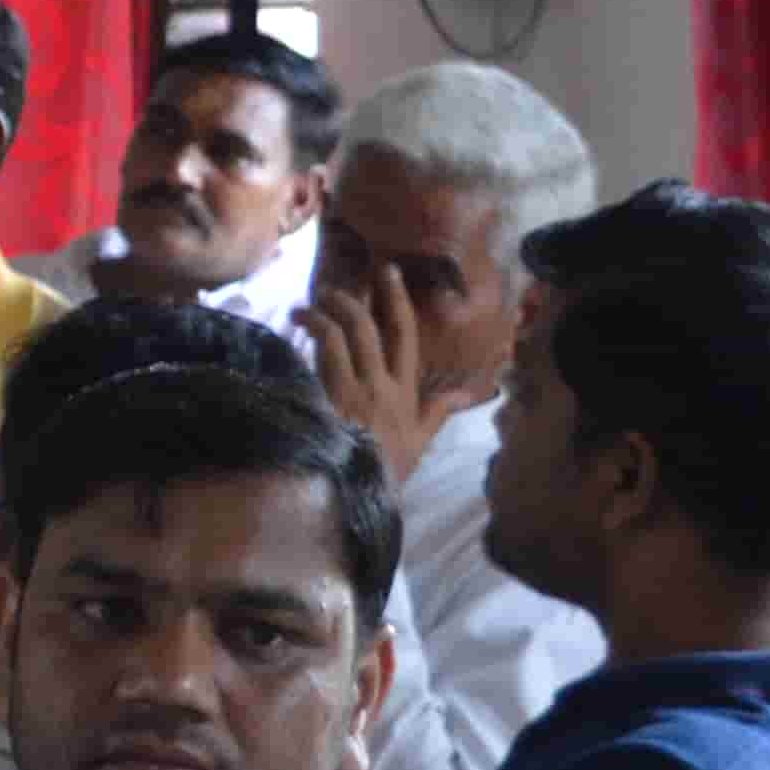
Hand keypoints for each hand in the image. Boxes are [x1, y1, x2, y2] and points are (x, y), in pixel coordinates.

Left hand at [306, 264, 444, 486]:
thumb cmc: (387, 469)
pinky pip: (324, 351)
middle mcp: (384, 387)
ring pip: (345, 335)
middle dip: (354, 299)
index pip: (405, 337)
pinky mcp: (331, 397)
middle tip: (333, 284)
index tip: (387, 272)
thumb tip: (471, 392)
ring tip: (310, 303)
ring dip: (326, 312)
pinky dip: (312, 330)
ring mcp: (357, 391)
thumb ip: (439, 410)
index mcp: (406, 394)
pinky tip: (298, 323)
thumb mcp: (420, 441)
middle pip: (372, 329)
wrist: (360, 497)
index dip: (397, 301)